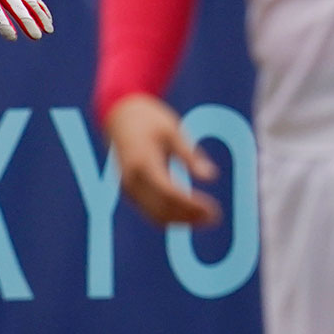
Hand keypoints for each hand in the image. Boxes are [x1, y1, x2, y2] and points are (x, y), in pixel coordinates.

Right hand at [105, 93, 220, 226]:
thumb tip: (211, 176)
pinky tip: (188, 213)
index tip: (214, 210)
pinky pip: (149, 210)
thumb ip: (190, 155)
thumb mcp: (173, 131)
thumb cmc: (149, 119)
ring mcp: (128, 186)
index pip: (170, 193)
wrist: (118, 113)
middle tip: (214, 217)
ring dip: (180, 220)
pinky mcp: (128, 189)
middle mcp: (132, 178)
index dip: (192, 205)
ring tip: (204, 218)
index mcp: (143, 162)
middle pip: (162, 209)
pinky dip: (169, 216)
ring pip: (155, 214)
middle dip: (189, 217)